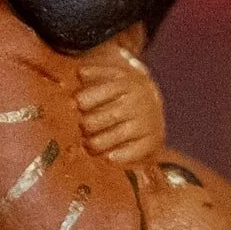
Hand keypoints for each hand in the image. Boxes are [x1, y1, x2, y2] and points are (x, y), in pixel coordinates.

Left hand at [76, 47, 164, 165]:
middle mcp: (137, 102)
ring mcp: (145, 122)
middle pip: (99, 119)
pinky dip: (117, 156)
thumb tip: (80, 73)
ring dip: (95, 144)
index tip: (77, 106)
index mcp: (126, 83)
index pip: (94, 96)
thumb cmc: (124, 91)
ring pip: (113, 137)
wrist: (153, 105)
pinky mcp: (152, 140)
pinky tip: (109, 155)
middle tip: (83, 127)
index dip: (81, 103)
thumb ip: (95, 73)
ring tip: (89, 143)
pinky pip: (132, 152)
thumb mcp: (114, 75)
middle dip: (86, 126)